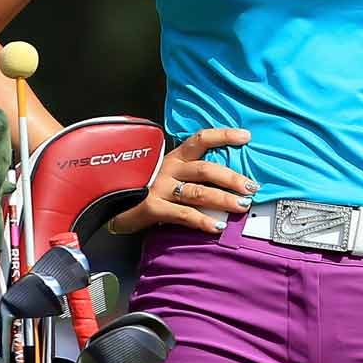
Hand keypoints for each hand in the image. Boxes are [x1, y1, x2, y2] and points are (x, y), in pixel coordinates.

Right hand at [108, 128, 255, 235]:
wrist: (111, 204)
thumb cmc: (146, 188)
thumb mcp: (168, 173)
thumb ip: (191, 172)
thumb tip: (230, 178)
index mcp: (174, 157)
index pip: (200, 140)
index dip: (223, 136)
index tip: (246, 137)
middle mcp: (168, 169)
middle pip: (204, 169)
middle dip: (231, 178)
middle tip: (251, 187)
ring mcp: (160, 188)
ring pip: (198, 192)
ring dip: (223, 199)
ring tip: (241, 206)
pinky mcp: (153, 207)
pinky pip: (183, 214)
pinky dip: (202, 221)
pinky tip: (217, 226)